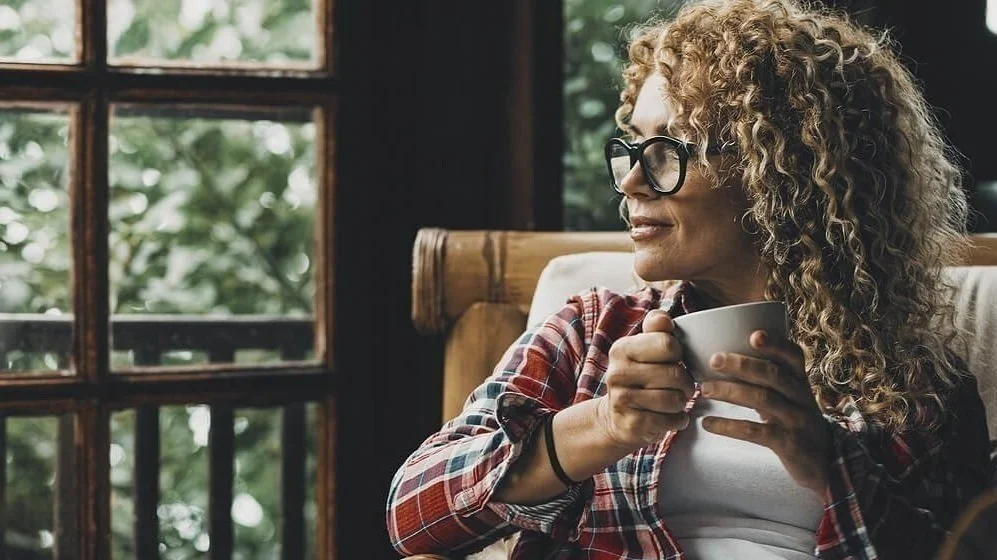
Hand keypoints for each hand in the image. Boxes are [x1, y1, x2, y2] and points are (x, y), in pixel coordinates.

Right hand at [596, 310, 695, 449]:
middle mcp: (617, 373)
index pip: (668, 344)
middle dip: (686, 382)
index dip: (679, 354)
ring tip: (675, 401)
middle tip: (682, 386)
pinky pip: (670, 421)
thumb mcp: (644, 349)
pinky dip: (678, 420)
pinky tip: (671, 417)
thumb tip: (664, 319)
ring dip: (682, 402)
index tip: (673, 360)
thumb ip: (657, 329)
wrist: (615, 416)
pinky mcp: (632, 424)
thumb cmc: (640, 377)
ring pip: (674, 399)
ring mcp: (622, 400)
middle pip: (675, 374)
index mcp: (622, 349)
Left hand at [700, 330, 831, 498]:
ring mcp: (796, 420)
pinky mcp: (788, 444)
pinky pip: (755, 432)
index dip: (775, 344)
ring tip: (704, 389)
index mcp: (801, 381)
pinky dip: (728, 426)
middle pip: (773, 375)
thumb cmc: (796, 421)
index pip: (793, 356)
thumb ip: (769, 379)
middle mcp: (801, 397)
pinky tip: (707, 424)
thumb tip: (724, 358)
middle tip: (714, 360)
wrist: (826, 463)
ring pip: (763, 400)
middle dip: (742, 365)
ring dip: (730, 392)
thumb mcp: (791, 397)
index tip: (754, 335)